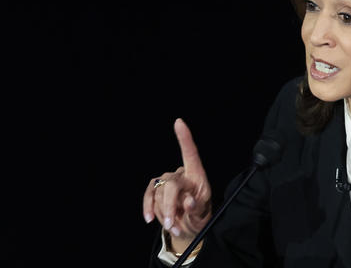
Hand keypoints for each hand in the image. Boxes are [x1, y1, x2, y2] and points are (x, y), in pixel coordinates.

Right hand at [143, 118, 211, 251]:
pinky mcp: (156, 188)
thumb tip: (188, 202)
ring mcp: (167, 180)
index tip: (179, 122)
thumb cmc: (198, 216)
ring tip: (174, 227)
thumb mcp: (202, 215)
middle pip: (170, 185)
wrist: (188, 227)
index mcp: (197, 176)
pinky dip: (148, 208)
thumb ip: (196, 208)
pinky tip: (149, 219)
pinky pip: (149, 195)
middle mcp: (181, 174)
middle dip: (169, 206)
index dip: (184, 138)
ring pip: (159, 195)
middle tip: (171, 225)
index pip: (191, 154)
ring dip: (163, 214)